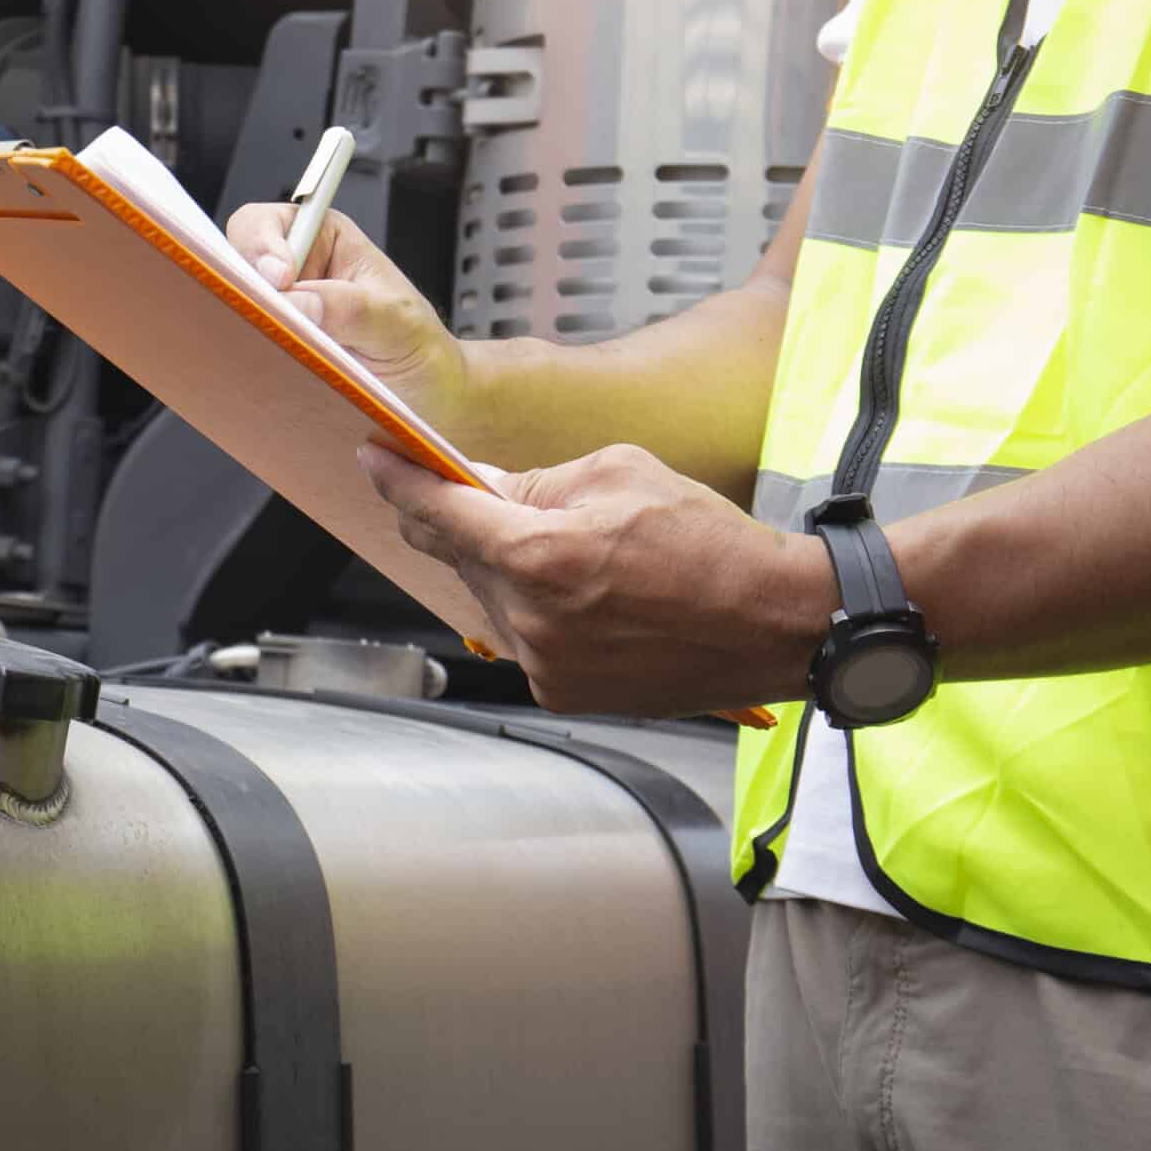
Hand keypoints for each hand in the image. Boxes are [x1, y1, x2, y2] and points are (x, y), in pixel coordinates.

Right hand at [226, 202, 471, 428]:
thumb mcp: (396, 323)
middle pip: (235, 266)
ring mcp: (280, 317)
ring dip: (248, 330)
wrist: (429, 401)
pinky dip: (250, 361)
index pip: (265, 224)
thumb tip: (297, 301)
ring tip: (279, 349)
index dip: (260, 246)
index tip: (279, 279)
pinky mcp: (272, 354)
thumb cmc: (420, 351)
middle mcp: (295, 275)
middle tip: (267, 318)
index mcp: (324, 241)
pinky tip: (273, 373)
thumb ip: (350, 308)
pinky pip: (243, 352)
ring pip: (235, 312)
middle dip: (243, 290)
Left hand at [359, 440, 833, 717]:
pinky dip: (530, 605)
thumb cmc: (710, 543)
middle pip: (457, 555)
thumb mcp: (618, 473)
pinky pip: (521, 633)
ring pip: (488, 595)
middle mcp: (529, 618)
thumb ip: (535, 481)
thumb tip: (479, 485)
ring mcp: (543, 662)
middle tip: (456, 487)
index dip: (399, 480)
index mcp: (537, 554)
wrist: (774, 623)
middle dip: (454, 517)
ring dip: (500, 563)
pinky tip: (580, 588)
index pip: (438, 511)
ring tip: (560, 543)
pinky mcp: (561, 691)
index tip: (376, 459)